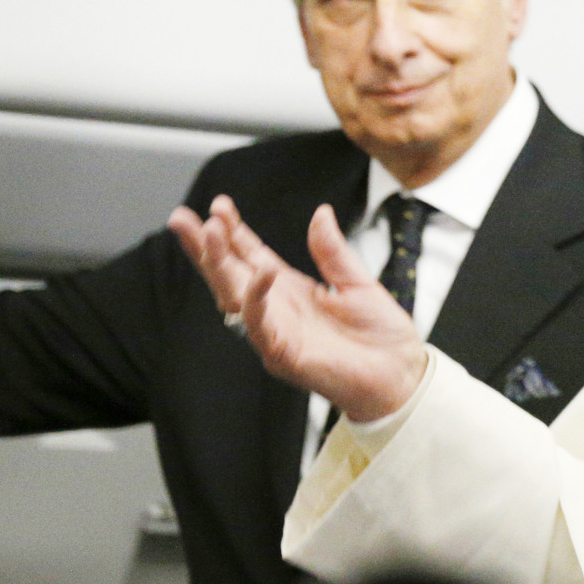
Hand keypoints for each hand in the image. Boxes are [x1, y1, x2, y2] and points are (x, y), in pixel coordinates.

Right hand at [167, 197, 425, 422]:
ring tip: (210, 231)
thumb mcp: (358, 283)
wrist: (403, 377)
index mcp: (290, 290)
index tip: (218, 206)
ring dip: (220, 265)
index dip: (233, 232)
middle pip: (229, 274)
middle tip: (181, 218)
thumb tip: (321, 212)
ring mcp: (276, 334)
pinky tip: (258, 273)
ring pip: (235, 297)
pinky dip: (257, 300)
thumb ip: (333, 252)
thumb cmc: (380, 337)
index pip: (251, 257)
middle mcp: (276, 311)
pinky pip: (262, 327)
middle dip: (205, 247)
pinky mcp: (286, 356)